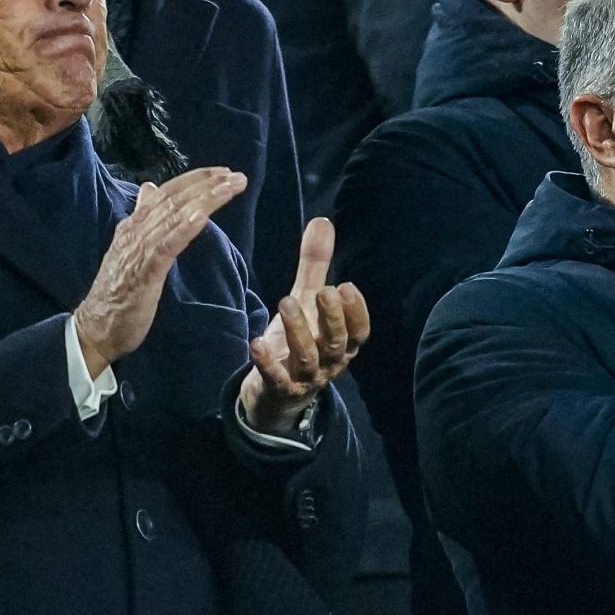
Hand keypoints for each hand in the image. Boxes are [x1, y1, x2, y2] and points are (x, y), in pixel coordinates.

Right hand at [73, 167, 246, 375]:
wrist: (97, 328)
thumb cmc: (119, 292)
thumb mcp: (132, 250)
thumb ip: (143, 220)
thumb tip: (149, 188)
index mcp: (134, 226)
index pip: (167, 193)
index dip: (195, 180)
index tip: (223, 173)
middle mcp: (135, 231)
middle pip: (174, 199)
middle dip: (207, 184)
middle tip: (237, 176)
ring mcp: (139, 250)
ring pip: (175, 215)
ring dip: (205, 199)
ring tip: (231, 187)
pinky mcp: (144, 271)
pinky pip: (168, 243)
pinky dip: (186, 227)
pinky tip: (204, 216)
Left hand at [240, 217, 370, 433]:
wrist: (277, 393)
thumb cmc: (300, 341)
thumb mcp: (307, 302)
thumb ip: (316, 266)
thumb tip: (322, 221)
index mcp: (342, 344)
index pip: (358, 332)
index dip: (356, 312)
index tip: (347, 287)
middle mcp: (329, 363)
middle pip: (335, 343)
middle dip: (331, 317)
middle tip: (323, 291)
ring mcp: (304, 379)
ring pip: (307, 359)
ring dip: (299, 332)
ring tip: (286, 302)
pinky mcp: (279, 389)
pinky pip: (275, 379)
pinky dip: (267, 363)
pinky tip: (256, 343)